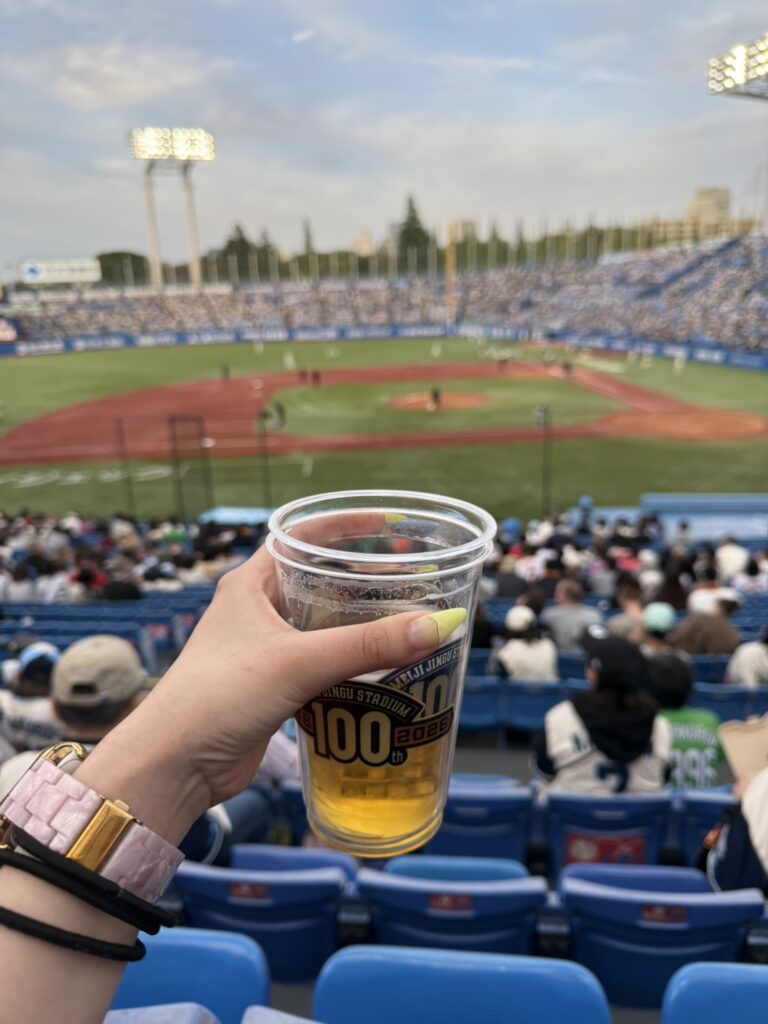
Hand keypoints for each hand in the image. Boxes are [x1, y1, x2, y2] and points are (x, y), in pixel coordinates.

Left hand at [79, 546, 465, 839]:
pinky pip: (322, 664)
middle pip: (321, 581)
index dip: (347, 525)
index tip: (391, 525)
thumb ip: (367, 646)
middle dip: (366, 579)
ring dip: (362, 625)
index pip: (304, 536)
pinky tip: (385, 671)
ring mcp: (265, 649)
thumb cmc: (217, 697)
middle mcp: (258, 609)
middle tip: (414, 580)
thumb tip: (437, 626)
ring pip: (324, 625)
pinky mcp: (273, 686)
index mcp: (252, 583)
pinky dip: (352, 663)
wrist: (173, 765)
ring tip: (409, 622)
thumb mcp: (297, 663)